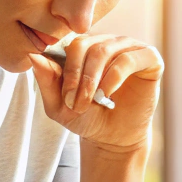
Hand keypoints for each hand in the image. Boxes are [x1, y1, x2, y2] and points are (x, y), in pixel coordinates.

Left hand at [25, 34, 160, 154]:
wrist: (114, 139)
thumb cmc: (87, 117)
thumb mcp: (59, 104)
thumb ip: (46, 80)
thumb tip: (32, 56)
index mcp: (86, 46)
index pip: (68, 43)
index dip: (64, 69)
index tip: (64, 97)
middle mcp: (107, 42)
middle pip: (84, 44)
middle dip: (76, 76)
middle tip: (75, 102)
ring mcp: (129, 47)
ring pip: (104, 50)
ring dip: (93, 79)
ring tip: (91, 102)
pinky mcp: (149, 58)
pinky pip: (128, 58)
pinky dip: (114, 77)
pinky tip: (109, 94)